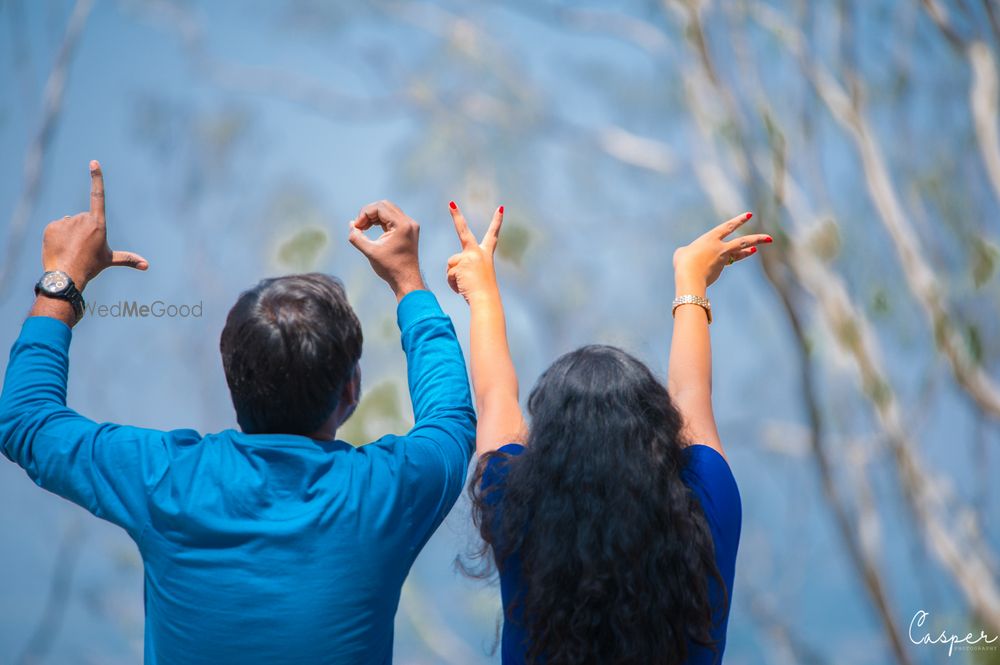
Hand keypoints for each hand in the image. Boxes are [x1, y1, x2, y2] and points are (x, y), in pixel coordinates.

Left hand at [41, 160, 147, 290]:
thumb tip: (147, 265)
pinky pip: (56, 227)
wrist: (66, 275)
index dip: (96, 178)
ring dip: (70, 233)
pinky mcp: (52, 226)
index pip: (98, 195)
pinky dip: (57, 235)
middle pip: (82, 219)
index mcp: (98, 223)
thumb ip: (128, 259)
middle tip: (82, 248)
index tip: (93, 162)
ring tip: (70, 248)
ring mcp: (66, 221)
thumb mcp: (110, 260)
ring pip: (69, 223)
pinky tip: (60, 247)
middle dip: (82, 229)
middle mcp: (82, 219)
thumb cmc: (90, 267)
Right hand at [348, 200, 425, 299]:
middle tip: (359, 227)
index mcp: (402, 225)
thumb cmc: (390, 268)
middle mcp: (408, 222)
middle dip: (368, 213)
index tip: (357, 227)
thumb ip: (357, 237)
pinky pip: (392, 218)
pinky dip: (380, 221)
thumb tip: (351, 224)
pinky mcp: (408, 230)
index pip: (379, 208)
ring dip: (373, 217)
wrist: (406, 280)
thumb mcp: (370, 252)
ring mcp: (410, 226)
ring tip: (363, 228)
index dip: (364, 214)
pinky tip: (371, 229)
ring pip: (388, 211)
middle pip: (384, 206)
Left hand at [446, 201, 502, 302]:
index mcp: (485, 254)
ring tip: (466, 285)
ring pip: (451, 264)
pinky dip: (452, 284)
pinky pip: (449, 274)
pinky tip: (462, 288)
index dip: (497, 221)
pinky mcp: (459, 264)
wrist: (485, 300)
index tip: (501, 208)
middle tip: (451, 204)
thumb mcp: (476, 277)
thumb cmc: (483, 293)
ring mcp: (468, 257)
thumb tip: (452, 268)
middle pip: (463, 231)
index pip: (492, 236)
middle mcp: (478, 252)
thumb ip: (464, 268)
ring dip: (454, 277)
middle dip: (457, 216)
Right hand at [672, 212, 769, 293]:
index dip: (739, 220)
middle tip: (769, 238)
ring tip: (755, 249)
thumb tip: (692, 256)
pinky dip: (721, 264)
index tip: (750, 215)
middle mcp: (720, 247)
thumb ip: (690, 251)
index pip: (728, 226)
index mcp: (711, 238)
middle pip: (743, 241)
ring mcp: (722, 260)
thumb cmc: (684, 262)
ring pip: (739, 254)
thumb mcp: (683, 253)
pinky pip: (725, 264)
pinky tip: (714, 267)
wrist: (690, 277)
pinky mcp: (720, 270)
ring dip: (748, 251)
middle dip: (757, 239)